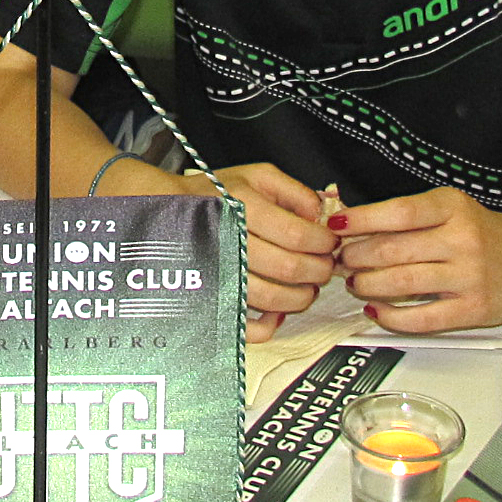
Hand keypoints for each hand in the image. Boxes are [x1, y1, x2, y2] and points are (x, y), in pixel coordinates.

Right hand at [208, 162, 336, 342]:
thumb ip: (295, 191)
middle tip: (326, 266)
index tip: (330, 242)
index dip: (323, 242)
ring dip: (301, 297)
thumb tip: (321, 216)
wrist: (171, 211)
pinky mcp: (211, 297)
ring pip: (271, 298)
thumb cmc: (220, 194)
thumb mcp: (259, 175)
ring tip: (309, 287)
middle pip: (288, 268)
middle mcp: (229, 240)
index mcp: (242, 206)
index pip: (297, 234)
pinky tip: (278, 313)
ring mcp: (218, 272)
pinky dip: (267, 326)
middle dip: (318, 270)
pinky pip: (242, 324)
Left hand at [333, 185, 501, 331]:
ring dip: (367, 285)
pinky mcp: (472, 310)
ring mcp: (469, 276)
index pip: (398, 212)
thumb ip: (408, 215)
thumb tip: (350, 221)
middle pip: (393, 250)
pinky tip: (376, 310)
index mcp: (453, 207)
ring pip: (401, 283)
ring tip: (355, 283)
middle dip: (355, 258)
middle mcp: (462, 240)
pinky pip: (421, 318)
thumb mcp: (450, 209)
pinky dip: (390, 317)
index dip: (361, 220)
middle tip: (341, 261)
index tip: (335, 225)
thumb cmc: (484, 233)